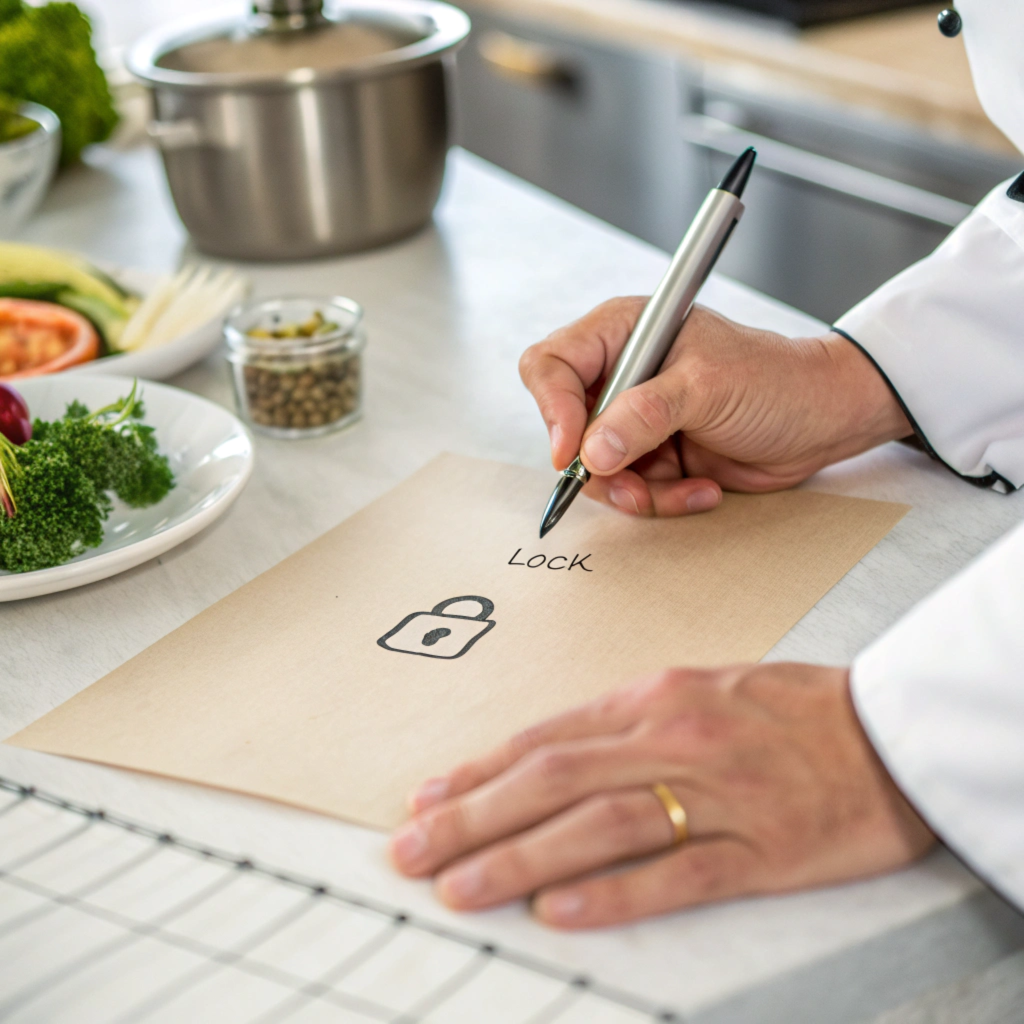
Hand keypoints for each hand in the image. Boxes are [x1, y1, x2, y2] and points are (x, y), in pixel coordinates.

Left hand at [389, 664, 933, 928]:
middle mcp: (674, 737)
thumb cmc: (788, 708)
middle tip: (412, 851)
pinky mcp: (762, 847)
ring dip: (520, 857)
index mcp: (655, 696)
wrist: (889, 728)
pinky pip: (678, 872)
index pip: (546, 737)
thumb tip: (547, 755)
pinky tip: (561, 913)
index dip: (478, 770)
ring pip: (600, 825)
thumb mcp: (698, 689)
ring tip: (460, 888)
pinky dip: (615, 894)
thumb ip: (625, 720)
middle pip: (553, 778)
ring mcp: (717, 792)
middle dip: (472, 815)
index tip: (425, 799)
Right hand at [519, 300, 910, 516]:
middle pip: (567, 426)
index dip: (554, 409)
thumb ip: (645, 415)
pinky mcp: (654, 456)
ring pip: (597, 469)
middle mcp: (622, 375)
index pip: (554, 365)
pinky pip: (632, 490)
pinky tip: (702, 489)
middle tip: (630, 485)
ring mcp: (636, 420)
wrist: (823, 420)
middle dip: (597, 465)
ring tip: (679, 488)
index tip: (573, 453)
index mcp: (624, 333)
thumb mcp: (707, 387)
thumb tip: (592, 451)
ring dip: (634, 491)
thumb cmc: (775, 380)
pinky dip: (663, 500)